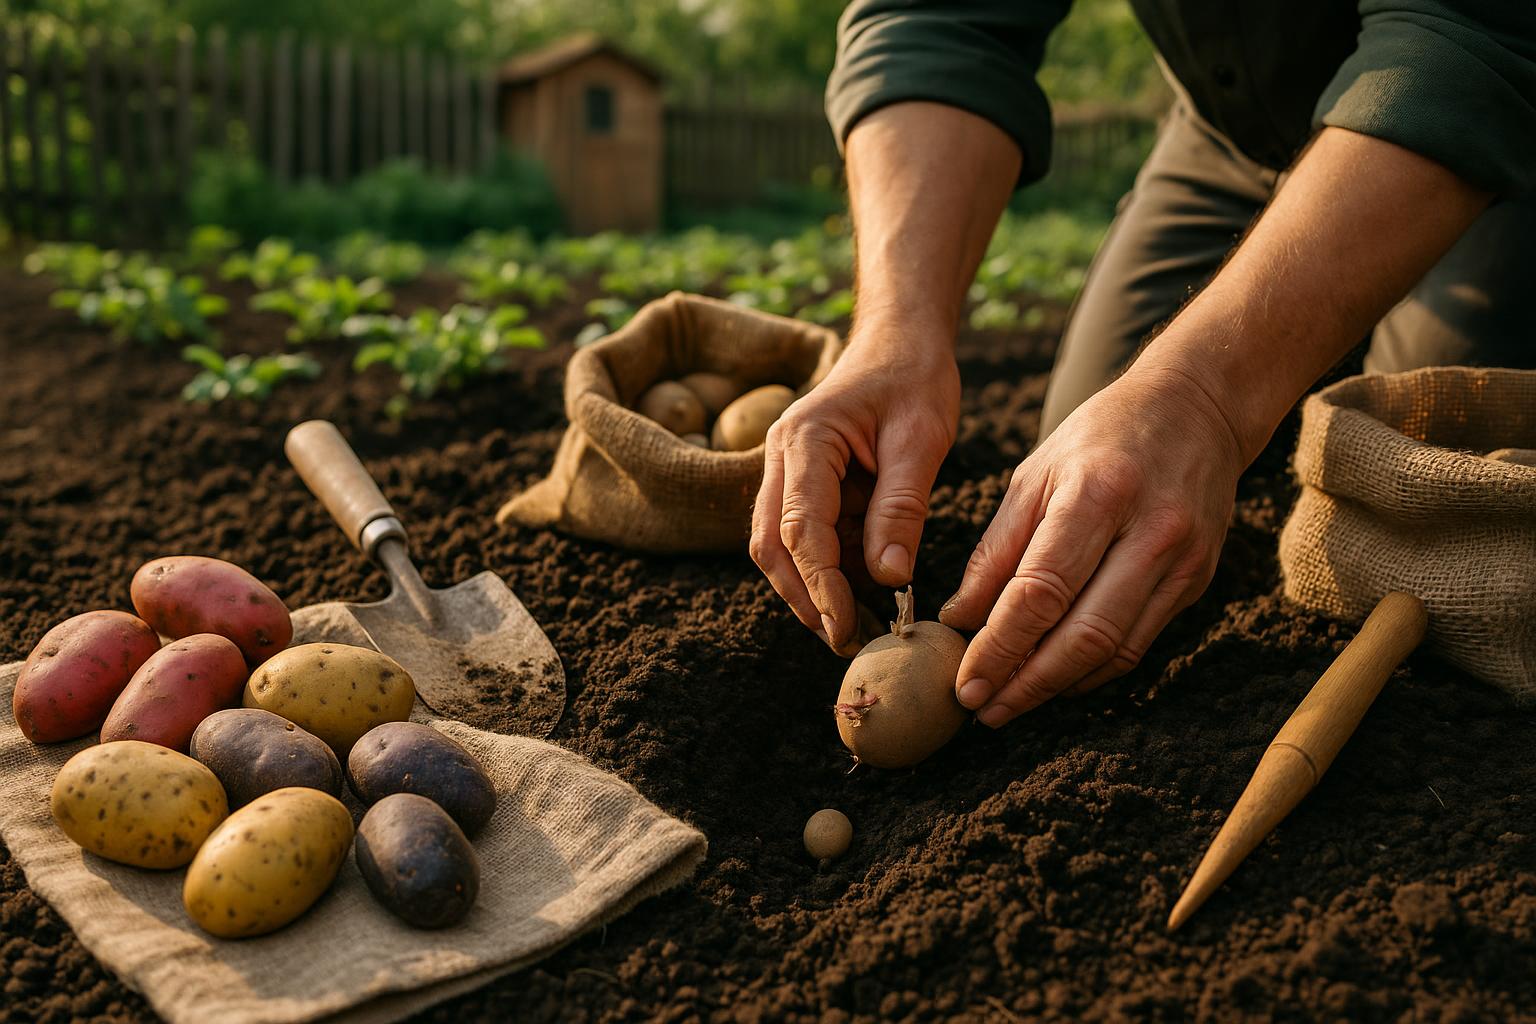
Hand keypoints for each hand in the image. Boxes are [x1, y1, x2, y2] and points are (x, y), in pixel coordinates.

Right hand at [750, 323, 959, 648]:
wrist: (901, 342)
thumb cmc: (914, 379)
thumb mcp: (921, 440)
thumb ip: (901, 508)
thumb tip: (890, 578)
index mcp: (805, 440)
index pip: (800, 529)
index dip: (821, 585)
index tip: (847, 627)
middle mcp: (781, 457)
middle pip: (772, 546)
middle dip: (805, 599)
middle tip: (846, 641)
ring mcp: (786, 471)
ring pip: (780, 546)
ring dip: (812, 589)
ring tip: (857, 626)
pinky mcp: (803, 483)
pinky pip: (805, 536)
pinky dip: (829, 568)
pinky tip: (862, 591)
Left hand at [939, 365, 1245, 725]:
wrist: (1198, 408)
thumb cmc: (1101, 436)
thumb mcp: (1035, 473)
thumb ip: (997, 548)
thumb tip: (960, 617)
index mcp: (1098, 494)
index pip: (1042, 591)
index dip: (1000, 646)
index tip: (965, 682)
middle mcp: (1148, 532)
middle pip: (1083, 633)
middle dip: (1026, 682)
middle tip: (983, 710)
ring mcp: (1181, 561)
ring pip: (1115, 649)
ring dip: (1058, 686)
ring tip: (1011, 704)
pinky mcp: (1197, 580)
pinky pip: (1140, 642)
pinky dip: (1094, 670)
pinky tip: (1057, 680)